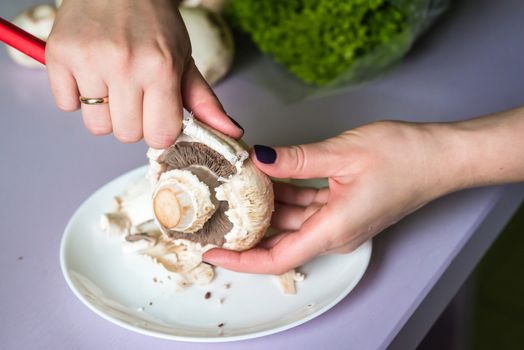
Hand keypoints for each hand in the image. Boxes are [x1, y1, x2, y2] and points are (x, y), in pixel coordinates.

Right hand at [46, 0, 241, 146]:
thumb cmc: (154, 24)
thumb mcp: (184, 59)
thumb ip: (205, 101)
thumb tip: (231, 133)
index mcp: (161, 68)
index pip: (160, 136)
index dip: (160, 130)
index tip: (158, 115)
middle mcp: (125, 65)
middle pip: (127, 135)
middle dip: (133, 121)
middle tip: (135, 93)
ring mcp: (89, 60)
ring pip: (97, 126)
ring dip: (105, 112)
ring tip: (112, 83)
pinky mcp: (59, 55)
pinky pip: (67, 106)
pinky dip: (77, 96)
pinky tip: (90, 74)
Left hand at [204, 121, 458, 273]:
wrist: (441, 157)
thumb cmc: (404, 157)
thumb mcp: (343, 153)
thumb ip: (296, 160)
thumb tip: (259, 159)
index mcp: (334, 229)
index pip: (278, 257)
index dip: (242, 260)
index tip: (214, 253)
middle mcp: (335, 233)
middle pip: (281, 242)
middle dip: (247, 232)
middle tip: (216, 218)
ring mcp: (340, 222)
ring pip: (292, 222)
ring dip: (265, 209)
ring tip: (234, 192)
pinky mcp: (344, 208)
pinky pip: (306, 208)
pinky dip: (285, 196)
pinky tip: (266, 178)